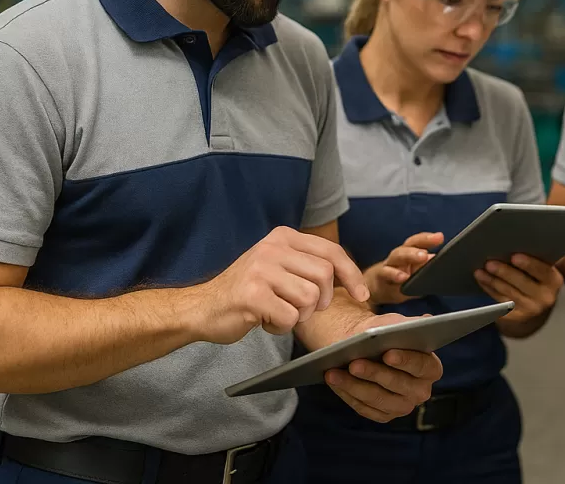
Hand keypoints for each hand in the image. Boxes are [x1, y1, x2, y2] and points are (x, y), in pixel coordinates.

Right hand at [188, 226, 369, 344]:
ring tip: (278, 313)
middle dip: (322, 301)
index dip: (352, 275)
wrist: (202, 308)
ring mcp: (261, 270)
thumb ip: (308, 265)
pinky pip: (289, 317)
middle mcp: (272, 247)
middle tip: (304, 310)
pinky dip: (281, 327)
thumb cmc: (248, 292)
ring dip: (299, 315)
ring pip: (309, 298)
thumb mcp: (279, 267)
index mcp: (283, 237)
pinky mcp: (252, 295)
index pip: (331, 252)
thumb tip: (351, 278)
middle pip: (324, 276)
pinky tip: (264, 321)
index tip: (362, 295)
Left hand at [324, 313, 443, 421]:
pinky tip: (334, 382)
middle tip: (354, 364)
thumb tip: (426, 321)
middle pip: (399, 385)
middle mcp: (421, 391)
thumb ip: (412, 324)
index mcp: (431, 368)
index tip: (387, 354)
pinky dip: (347, 394)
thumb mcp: (397, 324)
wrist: (367, 347)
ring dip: (354, 386)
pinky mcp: (383, 415)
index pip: (423, 366)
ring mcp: (402, 406)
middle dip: (374, 374)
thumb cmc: (385, 333)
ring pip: (378, 399)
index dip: (406, 361)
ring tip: (334, 373)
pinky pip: (365, 408)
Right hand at [366, 232, 443, 305]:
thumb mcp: (412, 274)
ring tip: (422, 258)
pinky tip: (403, 278)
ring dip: (409, 256)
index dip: (428, 238)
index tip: (440, 237)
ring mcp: (387, 266)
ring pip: (396, 257)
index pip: (417, 242)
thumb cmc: (397, 279)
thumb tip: (437, 260)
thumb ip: (423, 267)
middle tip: (428, 251)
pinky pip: (385, 274)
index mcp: (407, 254)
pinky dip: (394, 275)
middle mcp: (397, 257)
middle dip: (419, 246)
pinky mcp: (379, 278)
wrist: (374, 288)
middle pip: (406, 247)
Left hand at [474, 254, 562, 325]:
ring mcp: (530, 309)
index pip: (543, 271)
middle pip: (522, 283)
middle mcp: (545, 297)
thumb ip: (539, 256)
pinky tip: (482, 280)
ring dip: (492, 281)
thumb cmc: (539, 277)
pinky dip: (490, 289)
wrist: (537, 303)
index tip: (514, 257)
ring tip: (480, 271)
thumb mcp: (545, 267)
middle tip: (489, 263)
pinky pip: (500, 302)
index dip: (529, 264)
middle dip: (504, 272)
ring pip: (508, 293)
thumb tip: (518, 241)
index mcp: (554, 281)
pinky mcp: (517, 316)